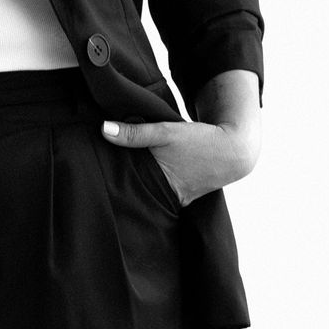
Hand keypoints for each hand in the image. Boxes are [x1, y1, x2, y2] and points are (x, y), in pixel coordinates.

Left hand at [100, 117, 258, 207]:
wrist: (234, 149)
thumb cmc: (200, 141)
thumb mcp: (166, 132)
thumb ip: (135, 133)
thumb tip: (104, 129)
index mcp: (162, 190)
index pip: (127, 190)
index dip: (111, 184)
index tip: (94, 176)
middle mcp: (168, 200)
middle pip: (136, 193)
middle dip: (119, 184)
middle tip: (97, 173)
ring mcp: (175, 199)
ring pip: (146, 191)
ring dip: (134, 182)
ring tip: (111, 172)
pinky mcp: (180, 193)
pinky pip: (158, 189)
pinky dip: (148, 181)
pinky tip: (135, 172)